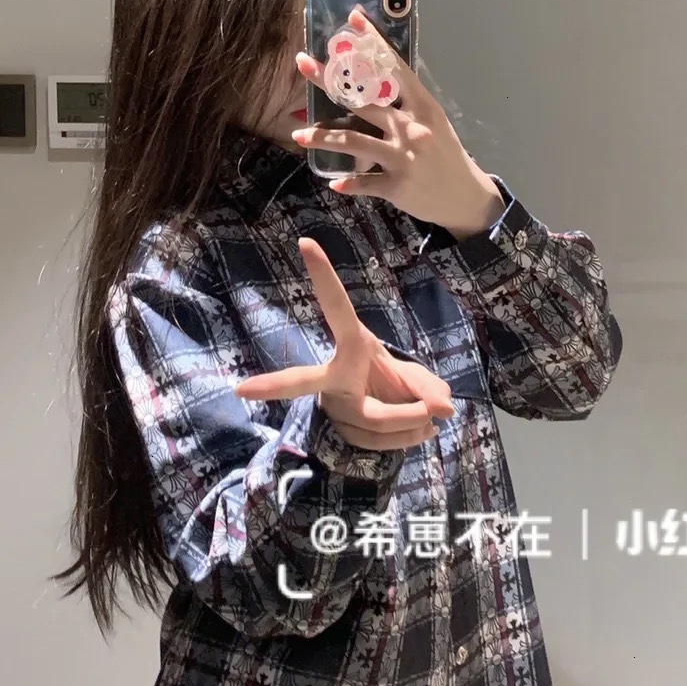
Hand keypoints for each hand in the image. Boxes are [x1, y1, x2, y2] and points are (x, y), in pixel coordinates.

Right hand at [234, 235, 453, 451]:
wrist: (390, 414)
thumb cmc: (393, 381)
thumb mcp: (415, 375)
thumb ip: (429, 385)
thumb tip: (444, 406)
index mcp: (352, 344)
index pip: (337, 308)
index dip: (324, 276)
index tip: (306, 243)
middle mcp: (332, 375)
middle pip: (303, 382)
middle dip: (274, 385)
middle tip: (242, 389)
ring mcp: (331, 406)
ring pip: (374, 420)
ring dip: (412, 421)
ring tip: (434, 418)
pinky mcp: (340, 432)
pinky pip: (379, 443)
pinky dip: (410, 438)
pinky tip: (423, 430)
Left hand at [293, 5, 505, 237]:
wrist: (465, 197)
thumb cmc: (445, 154)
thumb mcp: (432, 121)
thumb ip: (406, 104)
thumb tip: (372, 83)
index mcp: (423, 105)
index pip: (395, 67)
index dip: (373, 43)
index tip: (353, 19)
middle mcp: (412, 127)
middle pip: (364, 99)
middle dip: (329, 81)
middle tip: (303, 64)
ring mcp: (404, 157)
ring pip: (355, 141)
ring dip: (324, 137)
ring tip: (299, 134)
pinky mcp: (397, 185)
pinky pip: (365, 182)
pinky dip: (349, 183)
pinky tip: (334, 183)